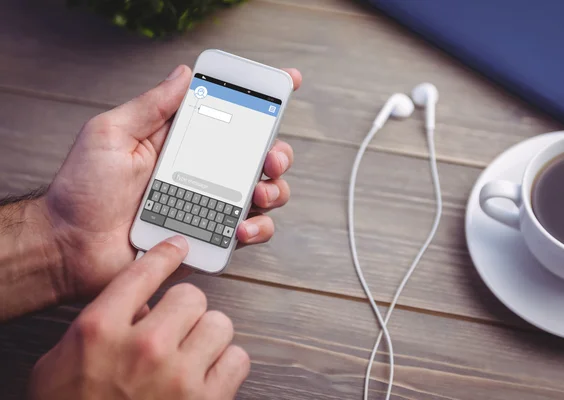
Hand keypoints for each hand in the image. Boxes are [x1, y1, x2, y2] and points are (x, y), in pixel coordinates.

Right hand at [28, 236, 248, 399]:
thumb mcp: (64, 360)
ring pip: (220, 323)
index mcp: (100, 330)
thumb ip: (101, 323)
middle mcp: (144, 346)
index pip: (143, 272)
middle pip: (192, 296)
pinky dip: (226, 365)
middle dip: (186, 310)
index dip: (165, 254)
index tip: (178, 246)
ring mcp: (178, 375)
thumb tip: (142, 303)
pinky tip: (207, 375)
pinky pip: (238, 359)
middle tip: (176, 327)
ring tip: (192, 354)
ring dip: (208, 337)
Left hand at [42, 65, 301, 299]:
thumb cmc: (83, 191)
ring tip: (260, 194)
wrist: (71, 248)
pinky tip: (241, 227)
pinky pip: (249, 231)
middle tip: (271, 157)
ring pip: (263, 193)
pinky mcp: (209, 236)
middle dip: (277, 153)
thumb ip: (151, 107)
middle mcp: (201, 172)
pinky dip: (257, 228)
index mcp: (181, 143)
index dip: (260, 100)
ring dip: (274, 191)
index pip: (229, 116)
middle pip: (257, 156)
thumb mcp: (111, 135)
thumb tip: (184, 73)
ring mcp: (208, 205)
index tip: (287, 84)